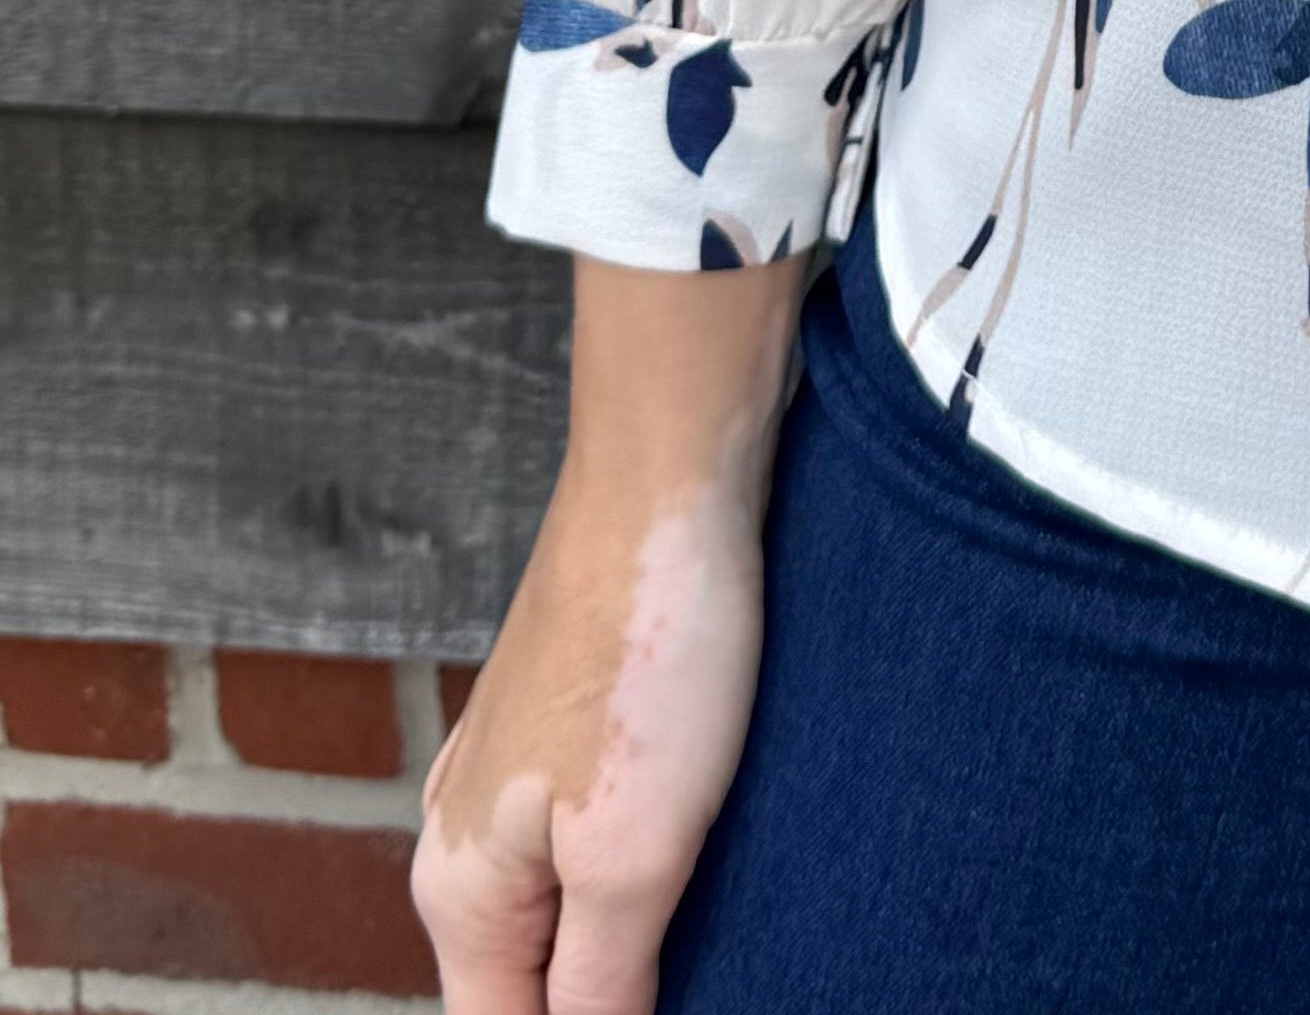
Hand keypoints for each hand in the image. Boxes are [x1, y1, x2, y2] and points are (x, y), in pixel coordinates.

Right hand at [413, 256, 805, 1014]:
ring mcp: (513, 772)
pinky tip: (711, 858)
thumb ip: (599, 988)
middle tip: (706, 970)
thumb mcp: (631, 856)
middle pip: (528, 984)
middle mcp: (464, 838)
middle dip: (613, 1001)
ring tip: (718, 933)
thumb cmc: (648, 655)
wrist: (670, 478)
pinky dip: (642, 867)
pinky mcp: (572, 719)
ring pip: (565, 909)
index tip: (672, 1000)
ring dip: (631, 942)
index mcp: (459, 893)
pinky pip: (594, 836)